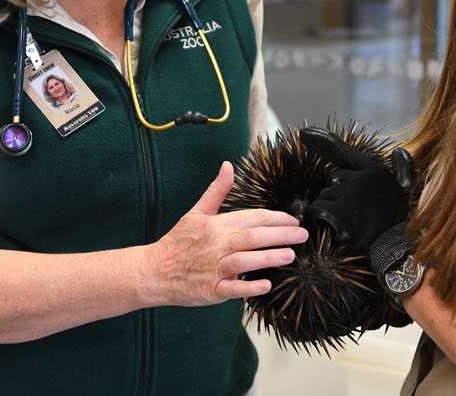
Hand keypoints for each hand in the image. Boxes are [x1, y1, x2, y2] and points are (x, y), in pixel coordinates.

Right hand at [144, 162, 308, 306]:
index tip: (294, 221)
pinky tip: (267, 284)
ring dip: (269, 257)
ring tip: (290, 255)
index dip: (276, 218)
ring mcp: (214, 268)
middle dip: (281, 235)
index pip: (252, 217)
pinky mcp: (211, 289)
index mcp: (216, 225)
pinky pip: (232, 289)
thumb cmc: (177, 242)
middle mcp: (217, 244)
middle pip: (253, 237)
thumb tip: (228, 166)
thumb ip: (217, 190)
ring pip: (245, 260)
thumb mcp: (196, 212)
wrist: (153, 271)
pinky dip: (249, 286)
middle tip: (302, 235)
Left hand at [298, 127, 416, 252]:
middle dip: (334, 198)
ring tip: (347, 227)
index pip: (344, 153)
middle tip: (351, 218)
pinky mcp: (339, 211)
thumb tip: (399, 151)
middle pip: (331, 182)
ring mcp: (349, 194)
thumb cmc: (399, 226)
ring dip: (327, 212)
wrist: (395, 251)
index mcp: (376, 171)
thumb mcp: (407, 193)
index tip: (303, 134)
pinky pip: (317, 211)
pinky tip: (335, 232)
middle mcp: (362, 178)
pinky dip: (321, 221)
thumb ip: (403, 170)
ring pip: (323, 197)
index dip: (323, 141)